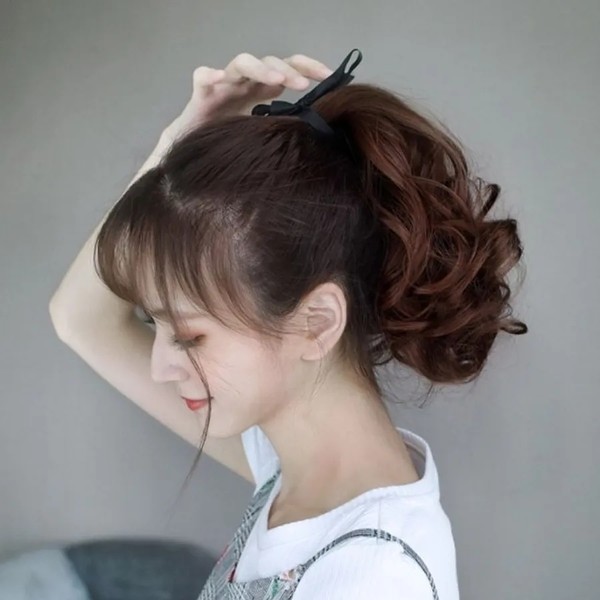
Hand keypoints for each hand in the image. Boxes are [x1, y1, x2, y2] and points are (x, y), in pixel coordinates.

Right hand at [163, 52, 333, 141]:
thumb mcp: (265, 133)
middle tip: (303, 85)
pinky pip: (202, 76)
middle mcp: (245, 82)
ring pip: (241, 63)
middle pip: (269, 62)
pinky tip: (217, 77)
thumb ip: (284, 124)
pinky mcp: (201, 94)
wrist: (199, 151)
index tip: (330, 76)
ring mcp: (224, 85)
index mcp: (262, 90)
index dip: (309, 68)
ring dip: (260, 68)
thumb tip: (319, 130)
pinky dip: (208, 74)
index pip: (288, 69)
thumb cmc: (232, 140)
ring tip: (276, 80)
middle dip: (288, 70)